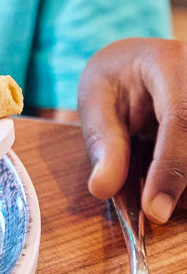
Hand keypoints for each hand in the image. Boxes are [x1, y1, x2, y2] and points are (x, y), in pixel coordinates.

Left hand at [78, 36, 186, 222]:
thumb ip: (101, 139)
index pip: (181, 119)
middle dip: (179, 185)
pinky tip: (173, 179)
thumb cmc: (119, 78)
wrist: (145, 63)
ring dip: (185, 186)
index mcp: (169, 64)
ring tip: (157, 181)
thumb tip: (102, 187)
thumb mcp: (96, 96)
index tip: (154, 210)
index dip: (170, 169)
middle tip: (151, 205)